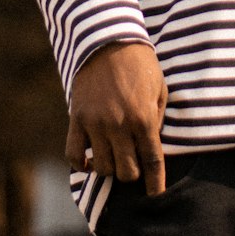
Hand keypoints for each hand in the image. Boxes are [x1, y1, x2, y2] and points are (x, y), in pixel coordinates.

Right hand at [65, 42, 168, 194]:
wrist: (108, 39)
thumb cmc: (140, 63)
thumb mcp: (160, 88)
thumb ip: (158, 119)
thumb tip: (153, 145)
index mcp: (144, 118)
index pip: (152, 162)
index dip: (155, 184)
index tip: (156, 195)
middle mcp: (119, 125)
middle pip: (126, 172)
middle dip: (133, 173)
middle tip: (134, 164)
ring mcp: (96, 123)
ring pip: (103, 168)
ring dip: (111, 167)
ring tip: (115, 157)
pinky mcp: (77, 118)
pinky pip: (74, 155)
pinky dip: (82, 164)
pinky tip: (90, 161)